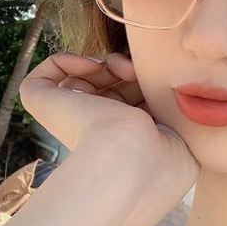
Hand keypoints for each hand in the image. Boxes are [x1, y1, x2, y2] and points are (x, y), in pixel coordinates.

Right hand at [19, 51, 198, 193]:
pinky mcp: (45, 105)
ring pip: (81, 81)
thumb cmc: (162, 159)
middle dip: (128, 71)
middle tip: (138, 69)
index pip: (132, 104)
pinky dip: (66, 60)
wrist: (130, 165)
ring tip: (120, 67)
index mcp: (124, 146)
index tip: (159, 79)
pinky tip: (93, 65)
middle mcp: (93, 134)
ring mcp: (68, 121)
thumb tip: (160, 89)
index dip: (146, 85)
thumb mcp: (182, 135)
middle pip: (109, 89)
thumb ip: (171, 112)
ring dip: (105, 63)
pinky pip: (44, 77)